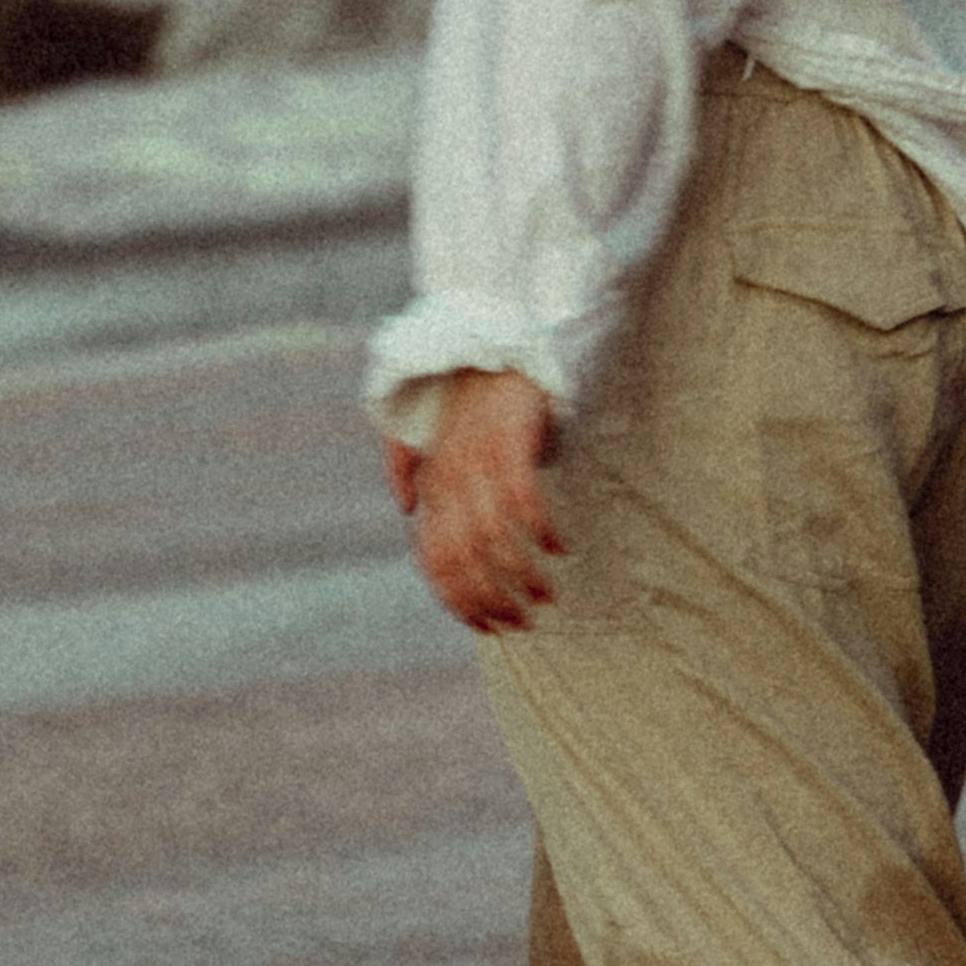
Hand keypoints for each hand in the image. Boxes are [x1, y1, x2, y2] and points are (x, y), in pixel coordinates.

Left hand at [394, 372, 565, 632]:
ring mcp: (478, 459)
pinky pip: (522, 499)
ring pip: (493, 539)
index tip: (491, 627)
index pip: (435, 564)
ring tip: (548, 595)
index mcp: (433, 485)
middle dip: (493, 601)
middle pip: (463, 562)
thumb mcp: (435, 430)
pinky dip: (541, 530)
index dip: (461, 603)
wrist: (499, 338)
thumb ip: (412, 468)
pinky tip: (561, 548)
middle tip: (525, 621)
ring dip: (522, 577)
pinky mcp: (509, 439)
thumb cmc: (471, 391)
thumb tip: (404, 508)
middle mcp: (449, 478)